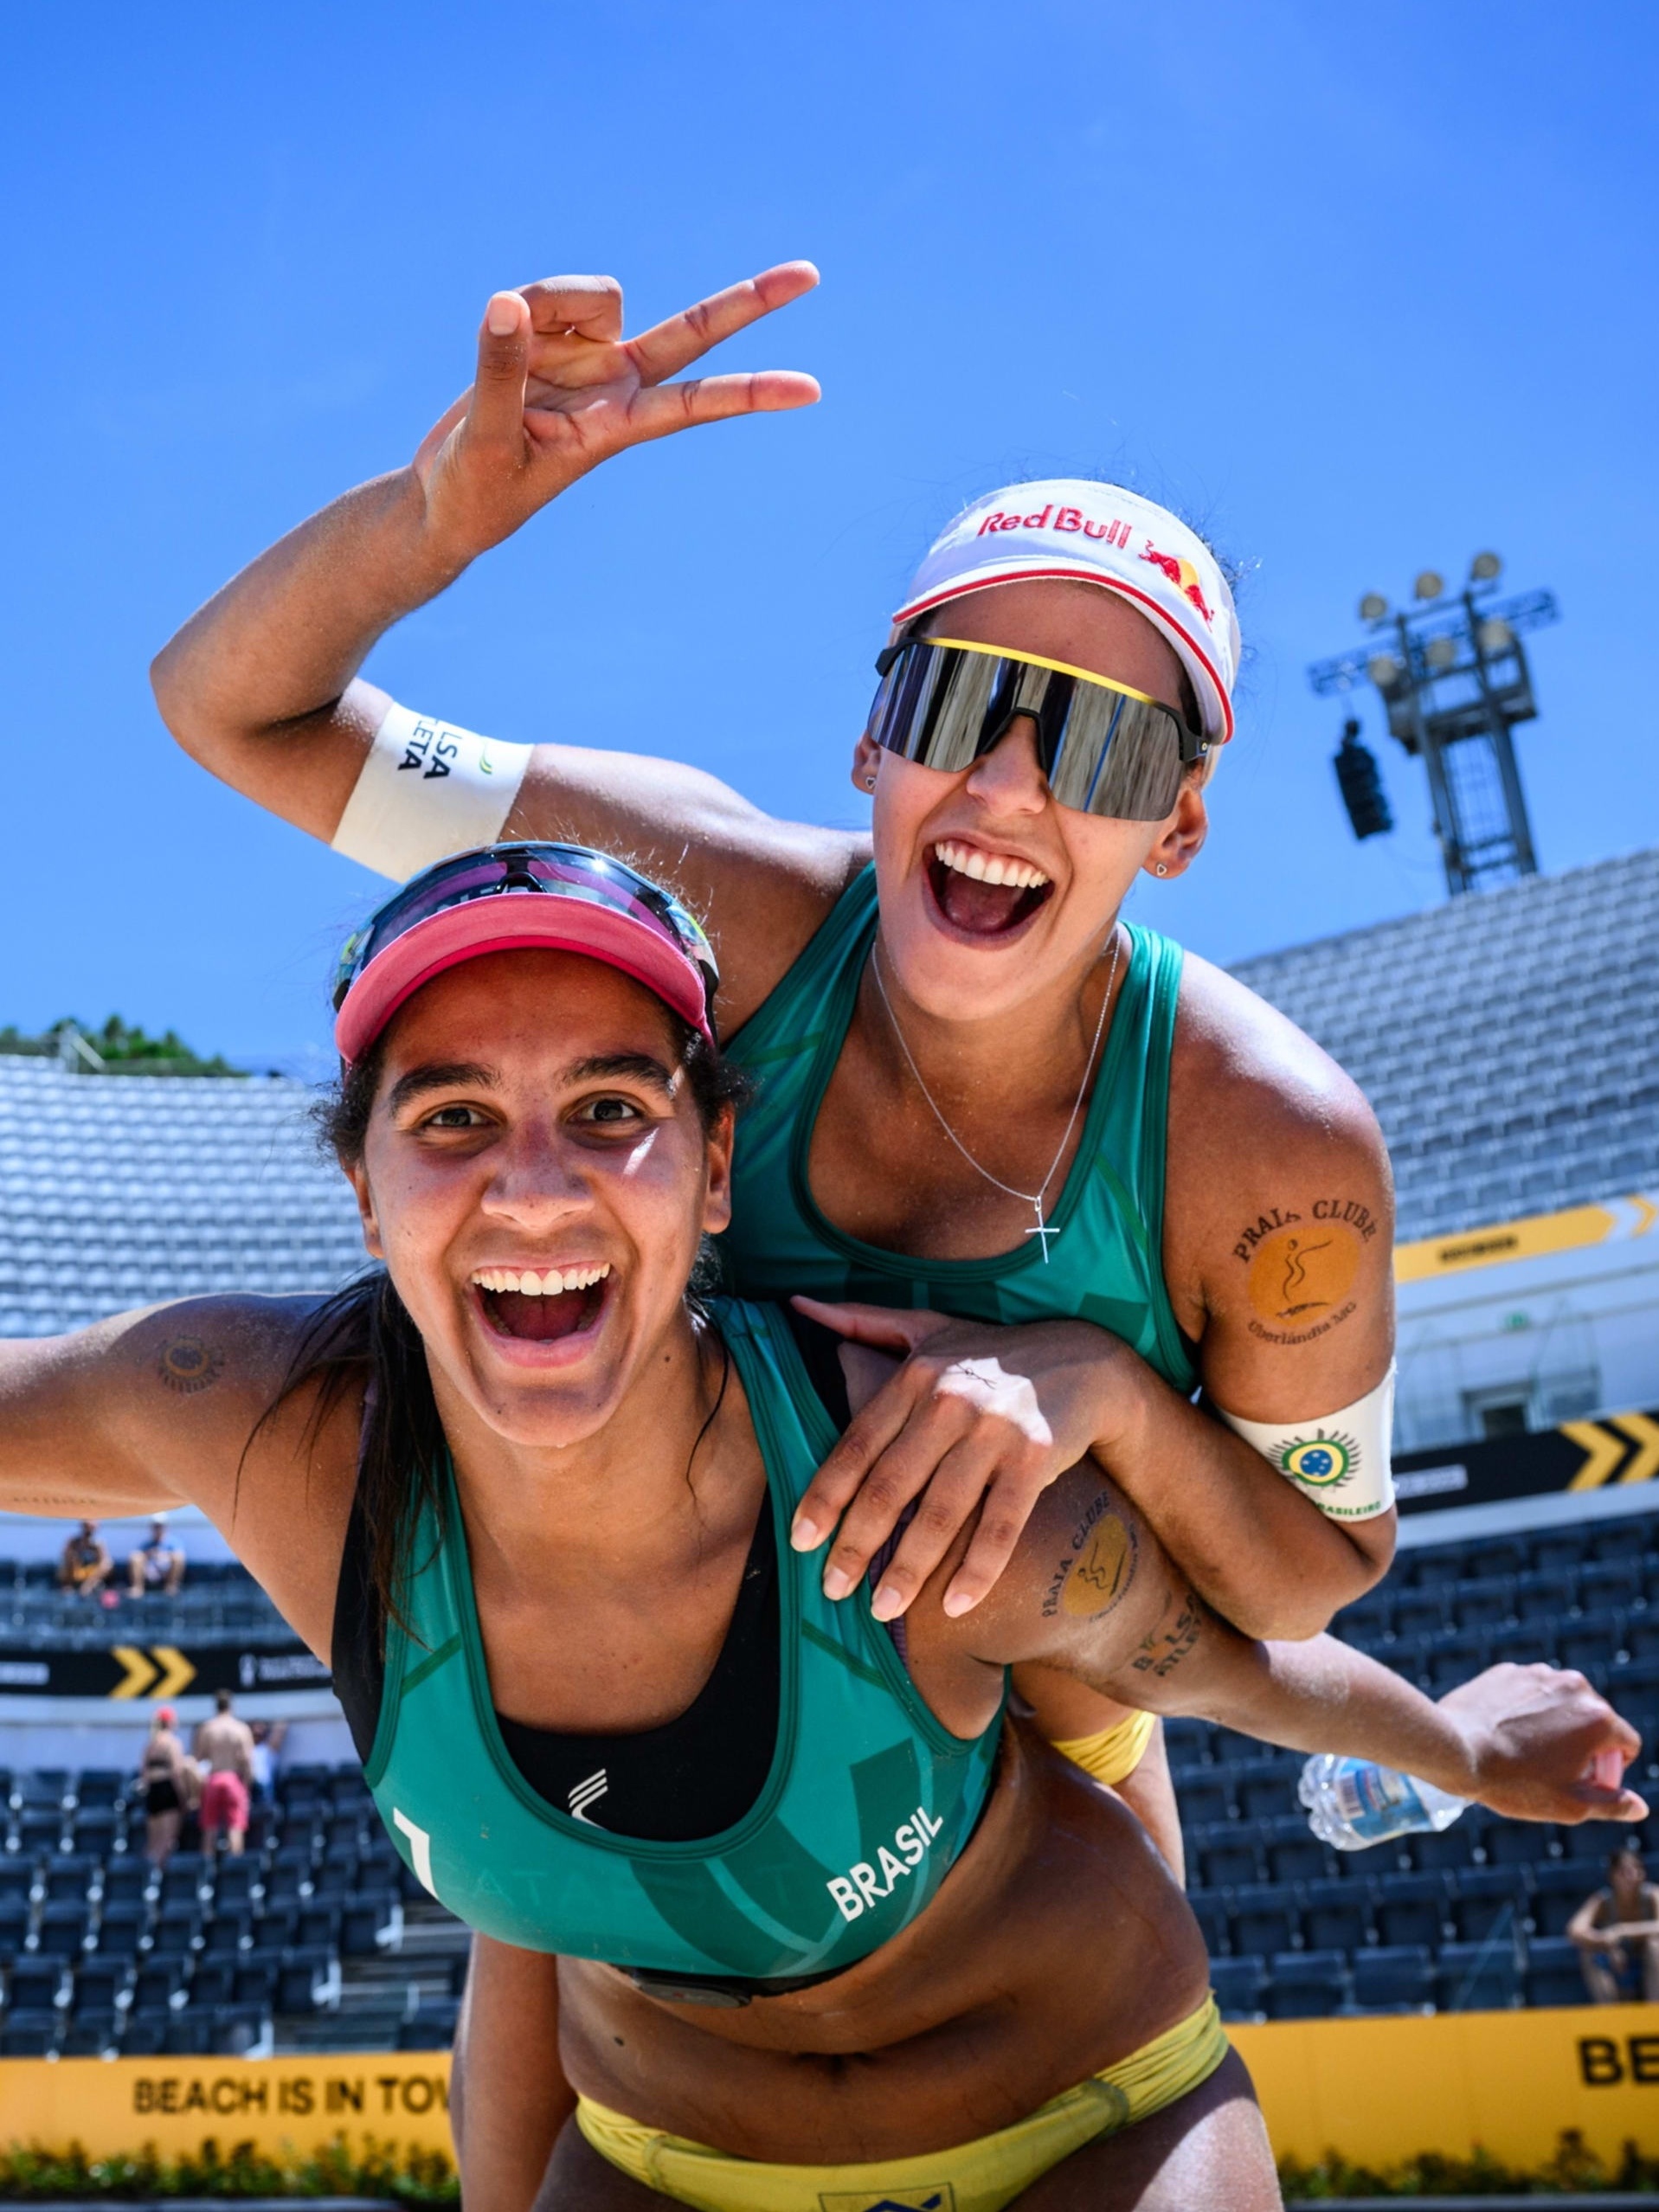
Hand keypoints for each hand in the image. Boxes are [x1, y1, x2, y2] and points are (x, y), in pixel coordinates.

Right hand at [410, 263, 819, 561]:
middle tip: (812, 276)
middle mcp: (616, 385)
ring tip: (506, 343)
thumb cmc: (474, 493)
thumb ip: (498, 371)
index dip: (752, 393)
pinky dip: (519, 308)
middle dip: (750, 302)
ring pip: (594, 292)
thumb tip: (507, 301)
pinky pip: (546, 293)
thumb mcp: (483, 441)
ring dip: (548, 300)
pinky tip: (500, 337)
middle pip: (695, 332)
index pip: (696, 402)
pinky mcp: (555, 340)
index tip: (812, 391)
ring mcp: (589, 359)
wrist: (447, 499)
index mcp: (617, 426)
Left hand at [788, 1298, 1126, 1620]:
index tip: (801, 1539)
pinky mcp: (1036, 1459)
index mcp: (916, 1376)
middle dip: (856, 1543)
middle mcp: (950, 1402)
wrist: (1085, 1361)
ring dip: (909, 1567)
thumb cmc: (992, 1352)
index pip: (858, 1444)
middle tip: (833, 1588)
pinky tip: (955, 1605)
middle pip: (890, 1485)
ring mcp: (994, 1432)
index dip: (826, 1494)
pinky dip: (977, 1569)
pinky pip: (1001, 1525)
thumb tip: (797, 1304)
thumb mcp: (928, 1326)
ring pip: (940, 1512)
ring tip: (882, 1608)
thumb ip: (861, 1321)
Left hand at [1438, 1663, 1646, 1823]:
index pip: (1626, 1743)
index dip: (1612, 1769)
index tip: (1588, 1782)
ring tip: (1528, 1752)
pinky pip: (1530, 1692)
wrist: (1454, 1749)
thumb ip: (1612, 1804)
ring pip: (1562, 1703)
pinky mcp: (1507, 1671)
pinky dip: (1526, 1711)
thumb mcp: (1570, 1804)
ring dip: (1556, 1725)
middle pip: (1596, 1719)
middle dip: (1586, 1745)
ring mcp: (1538, 1673)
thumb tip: (1639, 1806)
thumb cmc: (1514, 1782)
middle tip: (1557, 1770)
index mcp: (1598, 1717)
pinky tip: (1506, 1733)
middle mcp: (1574, 1686)